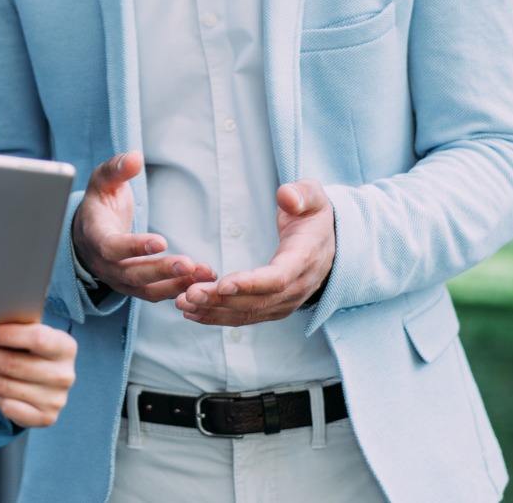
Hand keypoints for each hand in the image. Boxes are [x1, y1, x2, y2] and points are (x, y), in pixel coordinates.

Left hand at [0, 322, 77, 427]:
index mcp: (65, 346)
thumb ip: (14, 331)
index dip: (10, 335)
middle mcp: (64, 374)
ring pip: (5, 386)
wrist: (46, 383)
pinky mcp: (46, 418)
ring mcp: (56, 399)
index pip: (37, 338)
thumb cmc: (31, 351)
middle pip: (13, 364)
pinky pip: (10, 408)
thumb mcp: (30, 337)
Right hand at [71, 151, 215, 301]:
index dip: (134, 247)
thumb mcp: (102, 181)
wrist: (87, 232)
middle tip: (189, 264)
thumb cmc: (99, 202)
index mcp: (94, 236)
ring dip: (176, 284)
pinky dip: (178, 289)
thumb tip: (134, 158)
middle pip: (132, 274)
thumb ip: (116, 169)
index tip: (161, 241)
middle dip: (161, 271)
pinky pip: (155, 293)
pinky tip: (201, 280)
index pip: (112, 247)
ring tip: (204, 274)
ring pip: (147, 290)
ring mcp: (118, 280)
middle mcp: (104, 264)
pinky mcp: (134, 287)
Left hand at [176, 179, 334, 325]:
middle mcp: (296, 288)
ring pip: (248, 313)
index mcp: (305, 260)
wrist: (329, 243)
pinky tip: (193, 313)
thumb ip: (301, 194)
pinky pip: (245, 316)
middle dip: (221, 300)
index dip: (250, 283)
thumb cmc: (314, 216)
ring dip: (214, 312)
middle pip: (257, 301)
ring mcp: (285, 302)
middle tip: (189, 295)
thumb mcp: (314, 197)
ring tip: (183, 304)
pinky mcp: (273, 307)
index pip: (278, 278)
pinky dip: (218, 317)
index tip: (222, 283)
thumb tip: (286, 196)